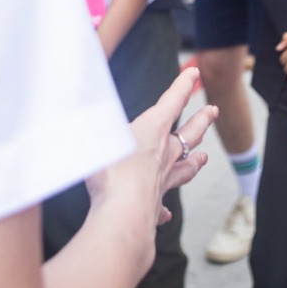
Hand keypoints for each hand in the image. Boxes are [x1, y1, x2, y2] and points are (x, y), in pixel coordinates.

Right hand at [86, 69, 216, 226]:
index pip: (172, 102)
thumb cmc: (110, 170)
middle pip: (189, 134)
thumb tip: (73, 109)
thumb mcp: (96, 134)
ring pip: (185, 167)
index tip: (194, 73)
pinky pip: (162, 204)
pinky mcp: (154, 204)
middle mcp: (163, 154)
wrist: (122, 213)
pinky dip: (164, 208)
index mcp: (152, 130)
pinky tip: (166, 214)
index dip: (183, 85)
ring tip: (204, 157)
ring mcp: (162, 179)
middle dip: (201, 120)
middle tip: (213, 111)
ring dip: (195, 161)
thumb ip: (90, 121)